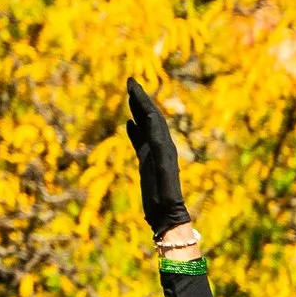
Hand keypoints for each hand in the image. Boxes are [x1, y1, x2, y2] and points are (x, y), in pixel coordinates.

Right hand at [124, 78, 192, 237]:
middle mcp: (161, 145)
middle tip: (129, 82)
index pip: (152, 116)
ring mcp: (154, 153)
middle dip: (140, 99)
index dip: (142, 99)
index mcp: (165, 144)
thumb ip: (157, 147)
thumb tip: (150, 126)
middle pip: (150, 116)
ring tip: (129, 97)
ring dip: (137, 110)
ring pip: (145, 126)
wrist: (167, 214)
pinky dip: (134, 130)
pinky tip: (128, 123)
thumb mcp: (161, 169)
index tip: (132, 84)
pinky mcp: (148, 162)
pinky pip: (140, 141)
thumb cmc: (165, 195)